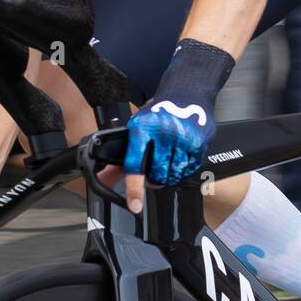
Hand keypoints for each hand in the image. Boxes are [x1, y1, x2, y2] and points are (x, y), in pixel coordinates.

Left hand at [121, 39, 235, 211]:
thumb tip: (101, 180)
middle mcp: (163, 132)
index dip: (134, 189)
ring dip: (169, 176)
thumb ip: (122, 159)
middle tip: (154, 173)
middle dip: (154, 180)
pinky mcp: (199, 143)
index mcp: (142, 128)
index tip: (134, 206)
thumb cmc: (158, 114)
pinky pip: (189, 170)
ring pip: (173, 175)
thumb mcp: (137, 130)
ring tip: (168, 163)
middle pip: (156, 175)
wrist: (187, 94)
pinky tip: (180, 158)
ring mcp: (183, 138)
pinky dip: (183, 170)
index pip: (135, 165)